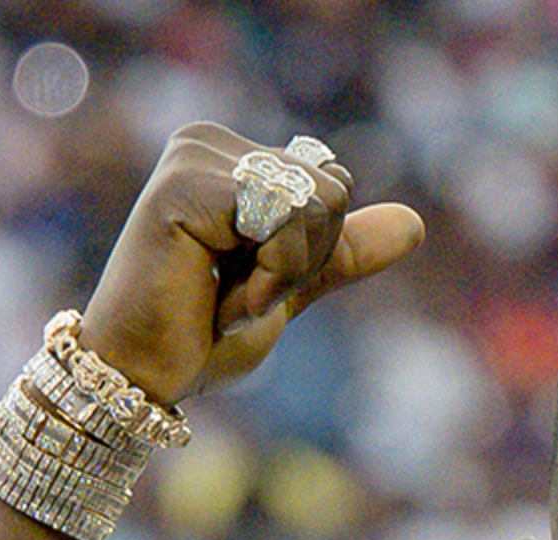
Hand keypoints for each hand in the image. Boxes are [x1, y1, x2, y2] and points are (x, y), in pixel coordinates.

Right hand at [74, 126, 425, 405]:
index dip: (312, 254)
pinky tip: (215, 298)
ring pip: (313, 204)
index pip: (334, 185)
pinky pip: (282, 221)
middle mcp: (209, 141)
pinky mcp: (184, 184)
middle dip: (300, 263)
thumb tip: (415, 223)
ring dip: (282, 275)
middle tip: (234, 294)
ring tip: (222, 296)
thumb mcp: (289, 287)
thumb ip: (341, 252)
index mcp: (233, 155)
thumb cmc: (201, 338)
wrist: (142, 380)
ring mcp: (194, 156)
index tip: (248, 283)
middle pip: (331, 191)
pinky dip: (268, 278)